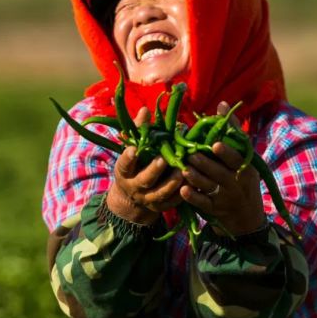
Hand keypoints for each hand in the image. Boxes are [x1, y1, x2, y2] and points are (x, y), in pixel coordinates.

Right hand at [106, 107, 182, 224]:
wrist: (133, 196)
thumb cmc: (136, 164)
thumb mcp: (133, 149)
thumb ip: (139, 131)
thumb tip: (145, 110)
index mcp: (125, 172)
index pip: (124, 165)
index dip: (128, 158)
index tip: (134, 149)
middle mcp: (135, 187)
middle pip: (145, 180)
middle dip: (154, 170)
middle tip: (164, 159)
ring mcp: (148, 199)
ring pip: (160, 194)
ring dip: (172, 183)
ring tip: (183, 171)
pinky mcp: (161, 207)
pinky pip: (173, 202)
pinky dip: (182, 194)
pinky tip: (192, 183)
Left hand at [180, 102, 265, 236]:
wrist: (246, 216)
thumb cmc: (243, 178)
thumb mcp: (245, 157)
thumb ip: (233, 131)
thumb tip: (222, 104)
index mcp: (244, 168)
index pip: (236, 160)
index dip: (226, 153)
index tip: (214, 145)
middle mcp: (235, 183)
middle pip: (219, 173)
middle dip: (204, 164)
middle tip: (190, 155)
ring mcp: (225, 198)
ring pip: (208, 187)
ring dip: (195, 178)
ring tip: (183, 169)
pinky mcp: (214, 210)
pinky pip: (202, 204)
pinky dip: (193, 197)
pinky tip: (182, 190)